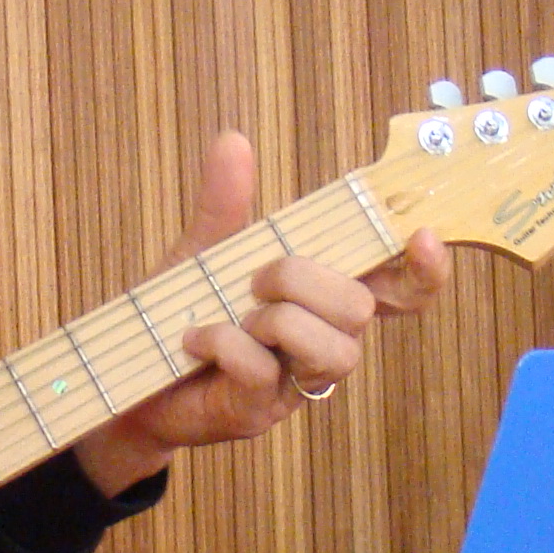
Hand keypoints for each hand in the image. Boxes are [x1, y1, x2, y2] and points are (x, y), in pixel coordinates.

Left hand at [73, 131, 449, 495]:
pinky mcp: (260, 411)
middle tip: (256, 277)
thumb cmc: (182, 313)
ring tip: (235, 313)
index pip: (401, 290)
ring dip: (277, 317)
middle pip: (360, 308)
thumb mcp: (204, 250)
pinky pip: (261, 369)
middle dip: (305, 279)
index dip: (425, 269)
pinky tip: (195, 339)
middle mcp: (322, 342)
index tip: (421, 234)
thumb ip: (225, 202)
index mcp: (324, 300)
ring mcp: (295, 383)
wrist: (128, 378)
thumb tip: (233, 141)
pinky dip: (223, 341)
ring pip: (334, 349)